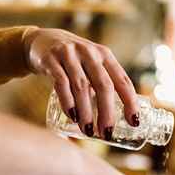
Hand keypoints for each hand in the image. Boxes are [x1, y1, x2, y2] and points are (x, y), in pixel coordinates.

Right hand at [22, 28, 140, 139]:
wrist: (41, 42)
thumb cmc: (72, 61)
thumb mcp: (91, 65)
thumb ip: (101, 84)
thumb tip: (114, 119)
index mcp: (105, 55)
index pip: (122, 80)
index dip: (130, 102)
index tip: (133, 122)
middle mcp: (90, 53)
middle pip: (103, 85)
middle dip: (107, 112)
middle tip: (107, 133)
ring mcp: (70, 54)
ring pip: (82, 87)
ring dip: (86, 112)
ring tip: (88, 131)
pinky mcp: (51, 60)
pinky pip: (61, 83)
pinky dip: (67, 102)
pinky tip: (72, 116)